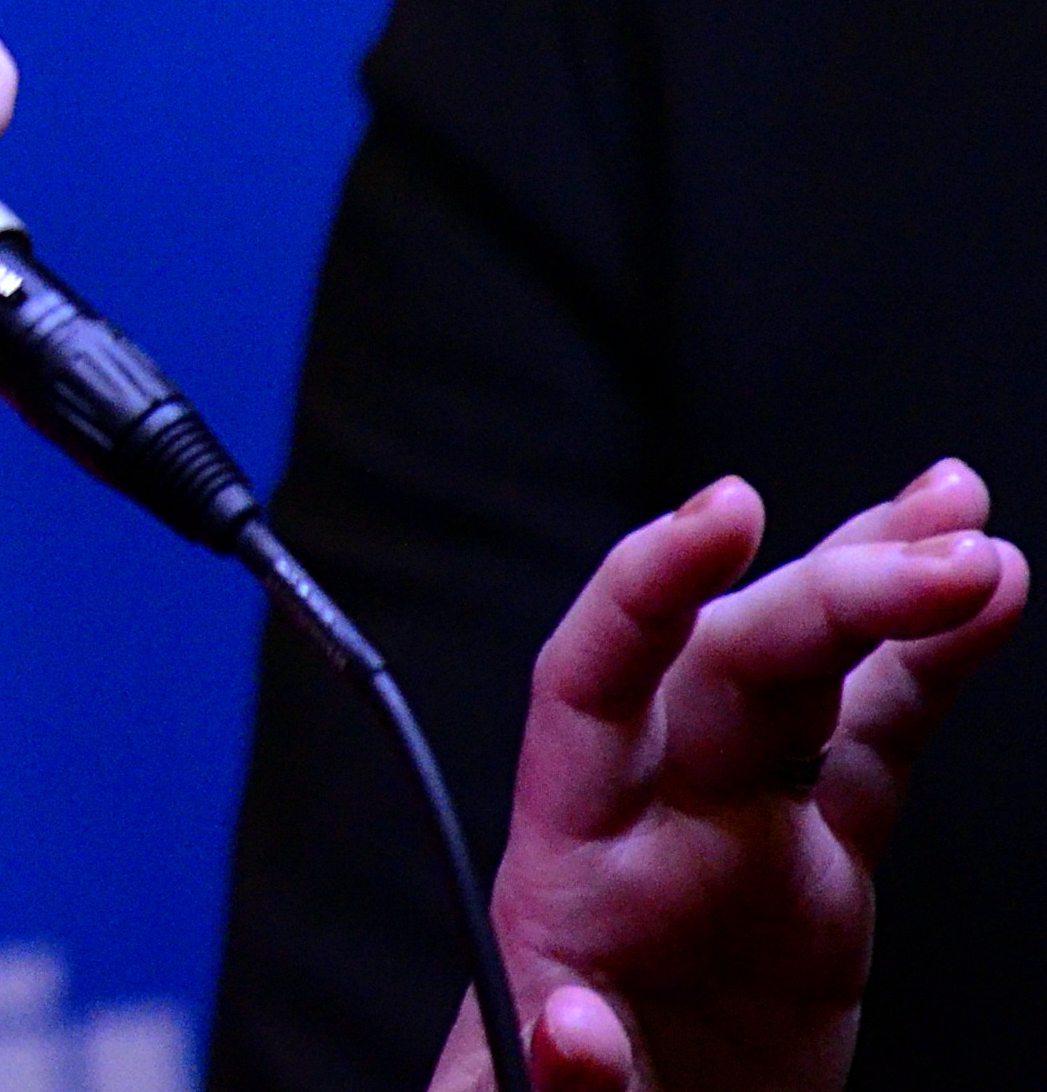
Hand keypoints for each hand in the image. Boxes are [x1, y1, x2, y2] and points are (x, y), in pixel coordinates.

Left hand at [434, 462, 1025, 1091]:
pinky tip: (991, 601)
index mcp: (565, 865)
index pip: (592, 680)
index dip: (650, 587)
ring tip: (970, 521)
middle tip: (948, 546)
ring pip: (808, 676)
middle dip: (834, 594)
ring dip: (883, 591)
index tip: (728, 511)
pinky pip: (875, 746)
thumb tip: (572, 1028)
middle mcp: (649, 815)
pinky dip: (929, 673)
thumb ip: (555, 1073)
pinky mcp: (814, 871)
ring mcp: (737, 830)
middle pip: (731, 664)